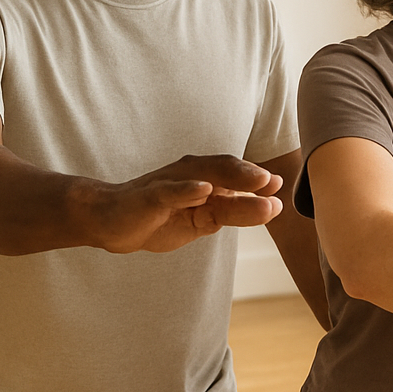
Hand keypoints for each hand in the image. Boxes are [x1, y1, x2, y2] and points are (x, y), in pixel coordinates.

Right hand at [85, 154, 283, 253]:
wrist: (110, 222)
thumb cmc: (159, 219)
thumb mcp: (202, 221)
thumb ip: (232, 212)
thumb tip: (270, 206)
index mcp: (204, 181)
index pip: (235, 177)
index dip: (258, 181)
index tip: (282, 187)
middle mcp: (190, 175)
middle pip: (224, 170)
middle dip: (250, 175)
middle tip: (274, 182)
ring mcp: (170, 184)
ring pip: (204, 176)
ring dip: (232, 178)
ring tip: (256, 181)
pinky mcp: (149, 196)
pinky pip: (170, 191)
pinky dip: (188, 189)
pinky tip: (204, 189)